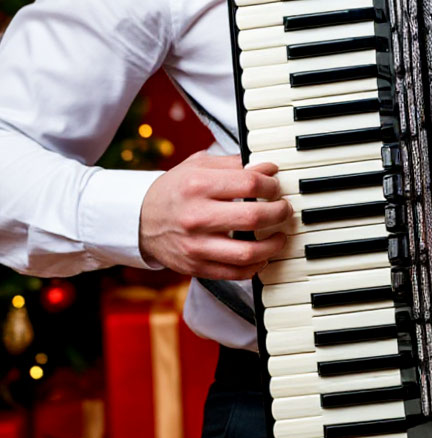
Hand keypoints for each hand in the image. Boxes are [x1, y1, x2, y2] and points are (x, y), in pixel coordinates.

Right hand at [139, 152, 290, 278]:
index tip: (276, 186)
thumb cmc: (175, 189)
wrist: (140, 220)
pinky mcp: (196, 267)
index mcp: (198, 185)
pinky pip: (235, 273)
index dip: (272, 185)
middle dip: (279, 213)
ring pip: (248, 252)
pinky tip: (262, 255)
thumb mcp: (198, 165)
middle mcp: (196, 216)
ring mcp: (196, 245)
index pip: (250, 184)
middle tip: (285, 209)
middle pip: (253, 217)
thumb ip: (234, 164)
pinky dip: (255, 266)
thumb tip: (269, 169)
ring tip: (280, 236)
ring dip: (274, 245)